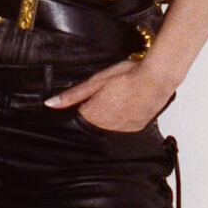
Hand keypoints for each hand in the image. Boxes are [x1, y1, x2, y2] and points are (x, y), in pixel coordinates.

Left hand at [44, 55, 178, 131]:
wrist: (156, 79)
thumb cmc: (127, 76)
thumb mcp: (96, 81)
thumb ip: (73, 95)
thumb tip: (51, 104)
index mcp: (93, 116)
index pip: (75, 121)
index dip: (76, 112)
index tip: (80, 104)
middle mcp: (106, 127)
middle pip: (90, 127)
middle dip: (91, 116)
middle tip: (101, 99)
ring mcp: (121, 130)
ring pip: (105, 129)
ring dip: (105, 119)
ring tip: (114, 102)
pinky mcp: (134, 129)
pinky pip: (121, 129)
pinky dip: (119, 121)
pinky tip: (124, 108)